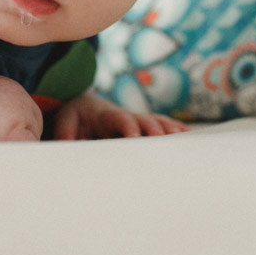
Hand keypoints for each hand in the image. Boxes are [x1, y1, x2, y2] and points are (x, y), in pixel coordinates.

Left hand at [52, 90, 188, 139]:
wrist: (84, 104)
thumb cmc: (75, 116)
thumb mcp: (65, 121)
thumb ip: (65, 133)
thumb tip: (65, 150)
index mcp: (105, 114)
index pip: (119, 118)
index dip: (128, 125)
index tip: (135, 135)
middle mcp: (125, 115)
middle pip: (144, 120)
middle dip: (155, 129)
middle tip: (166, 140)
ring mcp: (136, 120)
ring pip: (157, 122)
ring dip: (170, 130)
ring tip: (185, 139)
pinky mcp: (143, 126)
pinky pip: (162, 126)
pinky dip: (176, 130)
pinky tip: (190, 137)